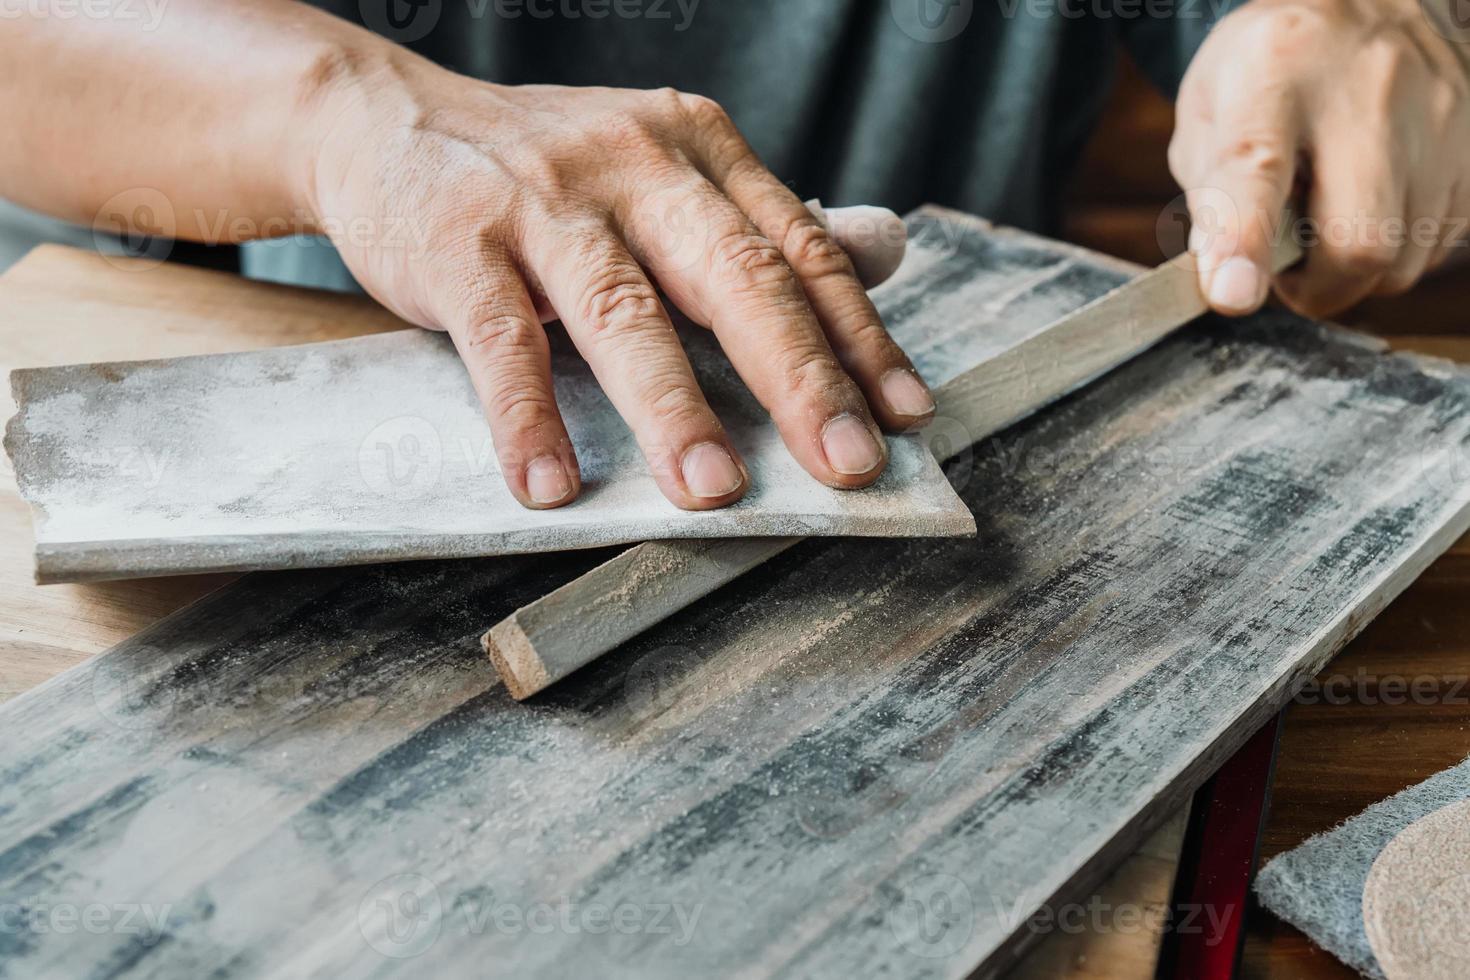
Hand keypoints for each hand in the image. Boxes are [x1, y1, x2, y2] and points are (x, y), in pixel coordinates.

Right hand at [307, 56, 932, 509]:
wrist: (387, 117)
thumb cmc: (545, 170)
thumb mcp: (663, 170)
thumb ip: (759, 222)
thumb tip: (879, 257)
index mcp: (698, 148)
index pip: (799, 250)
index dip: (859, 337)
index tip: (904, 415)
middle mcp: (635, 163)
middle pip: (735, 275)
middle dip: (800, 381)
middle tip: (847, 465)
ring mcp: (545, 199)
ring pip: (624, 310)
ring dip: (672, 410)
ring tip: (713, 491)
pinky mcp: (459, 239)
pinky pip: (502, 340)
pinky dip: (529, 416)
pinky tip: (552, 482)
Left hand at [1170, 0, 1469, 317]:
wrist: (1366, 0)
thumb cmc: (1273, 68)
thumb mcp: (1211, 110)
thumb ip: (1211, 195)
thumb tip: (1224, 277)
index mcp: (1276, 74)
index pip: (1259, 171)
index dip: (1245, 243)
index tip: (1233, 294)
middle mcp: (1367, 90)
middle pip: (1362, 241)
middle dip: (1318, 288)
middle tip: (1288, 272)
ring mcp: (1434, 114)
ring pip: (1405, 257)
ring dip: (1355, 272)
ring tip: (1326, 226)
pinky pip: (1438, 241)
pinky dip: (1398, 250)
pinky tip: (1370, 208)